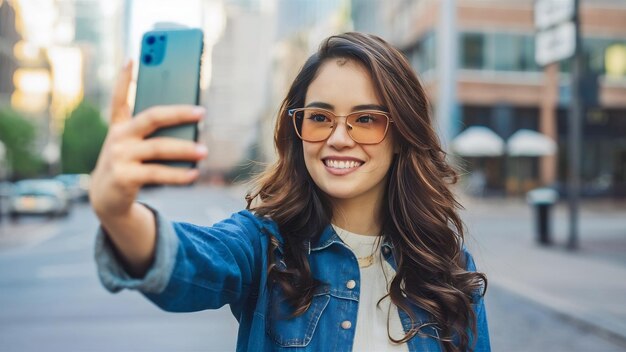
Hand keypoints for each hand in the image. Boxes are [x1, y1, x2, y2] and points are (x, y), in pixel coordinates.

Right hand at [89, 61, 207, 219]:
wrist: (106, 199)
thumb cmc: (128, 167)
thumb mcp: (133, 147)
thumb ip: (152, 136)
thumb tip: (189, 130)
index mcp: (119, 127)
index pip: (120, 98)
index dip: (124, 78)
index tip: (132, 57)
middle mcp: (118, 138)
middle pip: (151, 118)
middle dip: (178, 113)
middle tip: (201, 112)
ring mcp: (119, 156)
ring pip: (159, 148)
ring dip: (185, 149)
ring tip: (204, 151)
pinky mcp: (125, 176)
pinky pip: (158, 173)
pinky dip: (178, 175)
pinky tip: (194, 174)